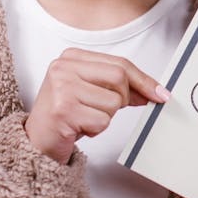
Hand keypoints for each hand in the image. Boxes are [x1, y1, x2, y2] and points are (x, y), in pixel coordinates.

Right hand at [24, 48, 169, 164]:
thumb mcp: (91, 92)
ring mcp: (62, 88)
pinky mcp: (63, 110)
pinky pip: (102, 121)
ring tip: (85, 118)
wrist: (37, 140)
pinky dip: (96, 129)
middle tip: (104, 110)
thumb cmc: (66, 115)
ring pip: (113, 103)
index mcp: (71, 57)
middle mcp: (64, 68)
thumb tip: (153, 90)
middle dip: (122, 99)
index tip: (160, 94)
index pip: (120, 63)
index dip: (144, 80)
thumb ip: (118, 86)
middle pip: (120, 78)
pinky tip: (79, 128)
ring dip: (106, 117)